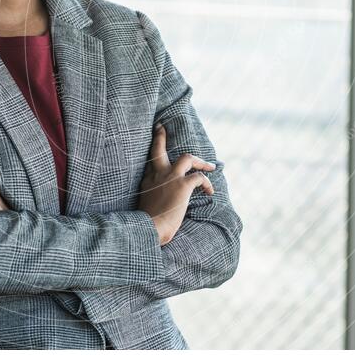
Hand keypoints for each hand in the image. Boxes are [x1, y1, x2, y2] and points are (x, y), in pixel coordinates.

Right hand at [137, 123, 215, 245]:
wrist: (150, 227)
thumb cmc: (147, 224)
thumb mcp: (144, 206)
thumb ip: (150, 199)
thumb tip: (155, 207)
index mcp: (147, 181)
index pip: (152, 162)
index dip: (155, 155)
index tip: (155, 145)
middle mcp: (157, 175)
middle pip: (158, 149)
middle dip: (160, 137)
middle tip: (161, 127)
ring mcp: (170, 177)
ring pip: (187, 158)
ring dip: (200, 161)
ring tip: (210, 166)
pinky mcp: (183, 185)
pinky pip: (200, 177)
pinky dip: (207, 183)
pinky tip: (210, 192)